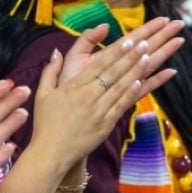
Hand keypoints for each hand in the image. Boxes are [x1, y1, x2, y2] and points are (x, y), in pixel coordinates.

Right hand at [30, 17, 184, 167]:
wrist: (52, 152)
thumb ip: (50, 71)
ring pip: (121, 87)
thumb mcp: (42, 94)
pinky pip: (122, 106)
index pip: (98, 65)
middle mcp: (88, 97)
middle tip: (145, 42)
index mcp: (73, 87)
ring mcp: (99, 111)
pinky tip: (143, 81)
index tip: (128, 40)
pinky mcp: (106, 125)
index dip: (114, 52)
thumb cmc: (45, 123)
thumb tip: (56, 52)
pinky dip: (133, 93)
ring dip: (136, 70)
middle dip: (130, 56)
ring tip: (149, 56)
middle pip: (113, 73)